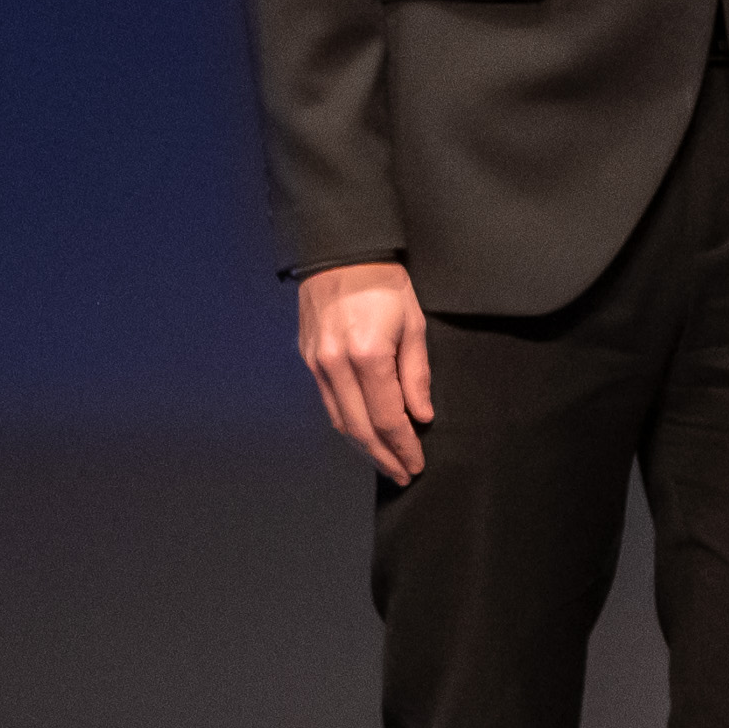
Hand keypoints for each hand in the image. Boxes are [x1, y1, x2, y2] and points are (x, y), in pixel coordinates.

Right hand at [298, 260, 437, 475]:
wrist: (341, 253)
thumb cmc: (385, 283)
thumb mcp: (413, 324)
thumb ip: (416, 374)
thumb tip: (420, 416)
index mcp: (367, 355)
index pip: (386, 418)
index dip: (403, 446)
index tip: (416, 464)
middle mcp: (336, 365)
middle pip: (360, 428)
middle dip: (383, 456)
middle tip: (402, 474)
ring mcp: (317, 363)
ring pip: (340, 420)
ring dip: (363, 447)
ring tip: (385, 461)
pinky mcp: (308, 359)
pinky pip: (328, 402)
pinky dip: (348, 423)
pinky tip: (363, 433)